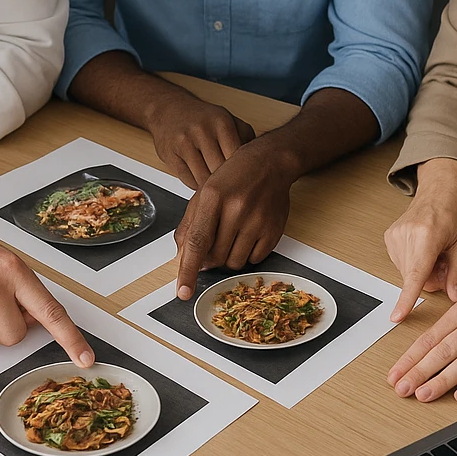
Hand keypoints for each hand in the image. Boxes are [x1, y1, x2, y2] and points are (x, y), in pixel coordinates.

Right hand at [143, 91, 254, 188]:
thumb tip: (260, 165)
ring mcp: (184, 143)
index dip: (244, 174)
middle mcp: (202, 130)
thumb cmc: (204, 120)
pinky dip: (197, 185)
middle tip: (235, 191)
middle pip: (221, 171)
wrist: (169, 110)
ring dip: (212, 187)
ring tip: (220, 189)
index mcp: (222, 121)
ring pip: (204, 179)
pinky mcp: (169, 155)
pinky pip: (188, 181)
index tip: (248, 182)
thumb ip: (246, 139)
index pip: (238, 158)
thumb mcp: (228, 121)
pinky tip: (202, 181)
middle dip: (229, 184)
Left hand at [174, 141, 291, 298]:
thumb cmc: (233, 178)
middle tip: (216, 237)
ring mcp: (257, 220)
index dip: (188, 270)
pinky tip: (248, 233)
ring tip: (233, 233)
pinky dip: (247, 253)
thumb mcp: (204, 193)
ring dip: (229, 256)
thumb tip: (182, 258)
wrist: (269, 163)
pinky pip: (254, 260)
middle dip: (211, 256)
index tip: (183, 292)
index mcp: (213, 197)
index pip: (197, 241)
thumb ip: (190, 226)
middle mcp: (236, 208)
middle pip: (216, 256)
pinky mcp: (273, 230)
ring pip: (234, 262)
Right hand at [385, 158, 456, 321]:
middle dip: (431, 277)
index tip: (397, 316)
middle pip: (415, 277)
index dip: (406, 298)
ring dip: (423, 269)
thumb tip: (453, 298)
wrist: (439, 188)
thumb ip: (456, 273)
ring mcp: (394, 235)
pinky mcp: (389, 237)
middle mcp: (406, 235)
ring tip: (435, 250)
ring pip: (408, 272)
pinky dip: (414, 261)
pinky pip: (401, 263)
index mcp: (427, 235)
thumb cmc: (454, 211)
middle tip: (445, 260)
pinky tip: (424, 247)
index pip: (416, 274)